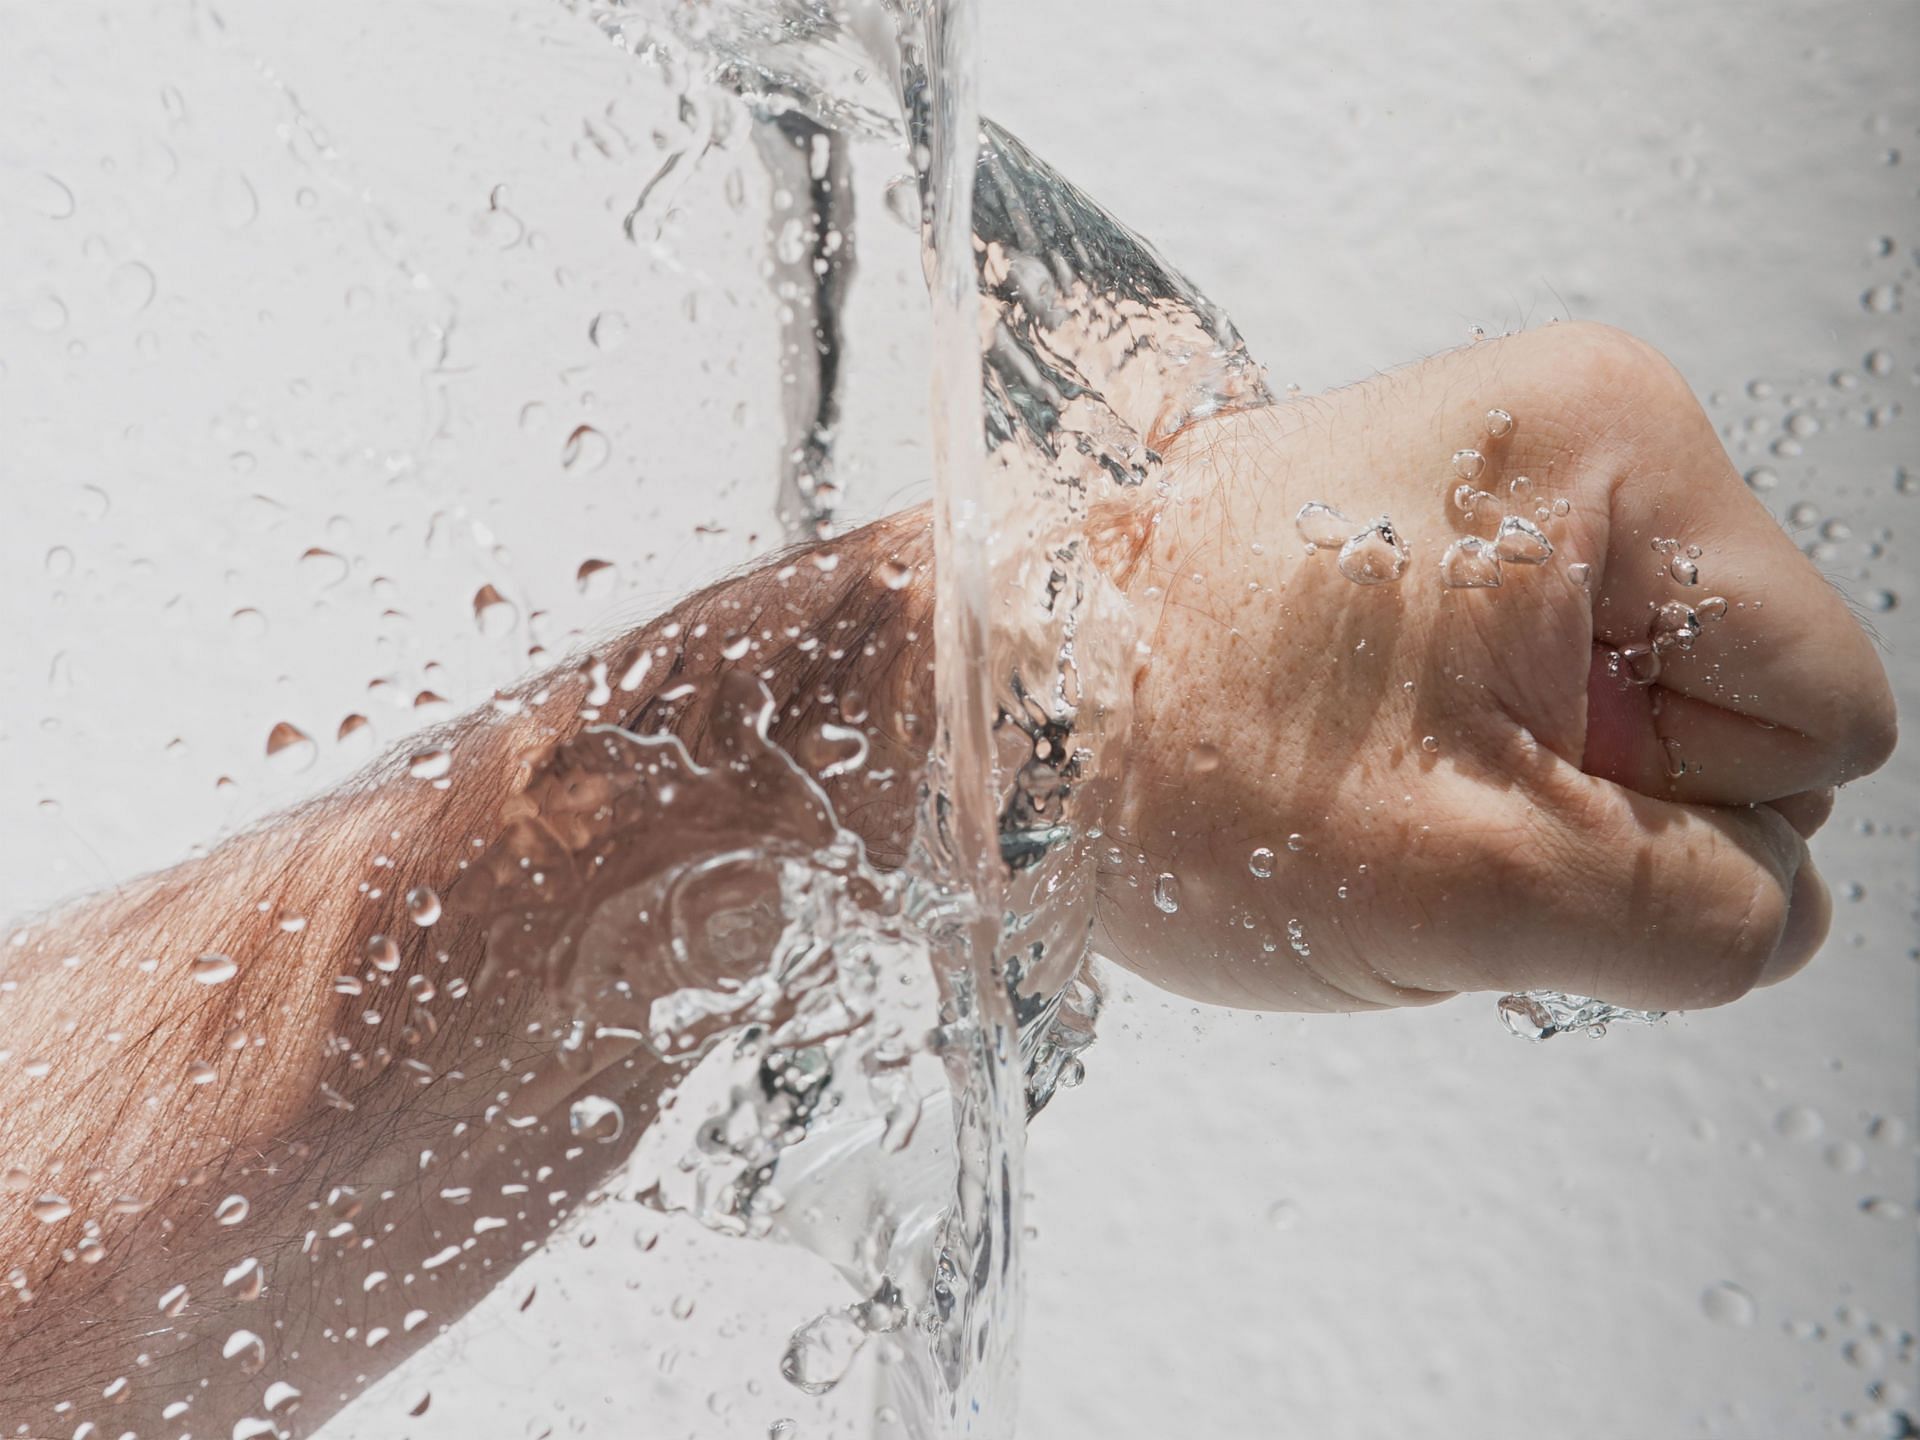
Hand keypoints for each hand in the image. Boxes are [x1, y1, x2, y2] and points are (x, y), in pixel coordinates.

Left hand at [1095, 323, 1895, 1012]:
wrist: (974, 696)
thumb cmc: (1159, 749)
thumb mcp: (1477, 887)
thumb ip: (1699, 921)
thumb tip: (1775, 909)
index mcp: (1615, 453)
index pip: (1824, 717)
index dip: (1689, 821)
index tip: (1513, 815)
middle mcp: (1564, 432)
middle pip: (1732, 709)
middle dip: (1600, 802)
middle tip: (1425, 802)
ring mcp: (1492, 480)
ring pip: (1629, 719)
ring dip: (1526, 795)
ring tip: (1369, 778)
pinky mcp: (1430, 536)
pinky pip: (1539, 696)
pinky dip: (1468, 764)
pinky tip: (1355, 759)